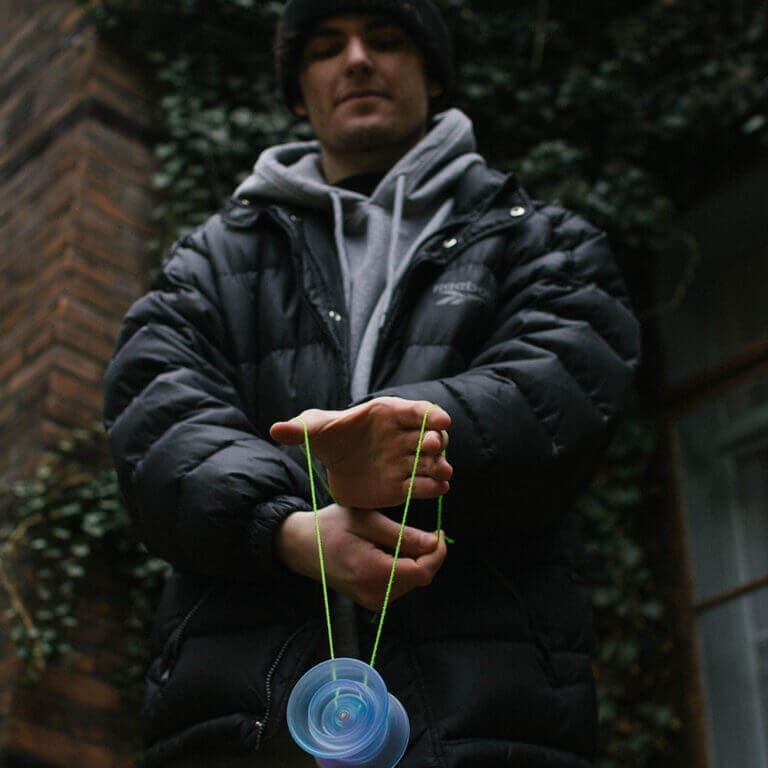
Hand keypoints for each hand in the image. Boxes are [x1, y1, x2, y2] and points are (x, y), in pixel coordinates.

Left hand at [269, 397, 451, 507]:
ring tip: (443, 473)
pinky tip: (438, 489)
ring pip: (431, 462)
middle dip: (435, 440)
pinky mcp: (404, 486)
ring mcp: (407, 461)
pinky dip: (433, 487)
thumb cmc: (329, 436)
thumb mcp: (313, 429)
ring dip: (440, 466)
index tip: (441, 419)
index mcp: (388, 414)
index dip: (431, 414)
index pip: (416, 410)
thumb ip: (299, 429)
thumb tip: (276, 429)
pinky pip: (424, 486)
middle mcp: (403, 436)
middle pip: (429, 435)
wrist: (334, 463)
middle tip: (433, 446)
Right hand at [274, 505, 447, 611]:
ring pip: (412, 582)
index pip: (422, 571)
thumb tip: (434, 542)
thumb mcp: (366, 520)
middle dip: (428, 555)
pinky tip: (391, 551)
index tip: (439, 531)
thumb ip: (401, 534)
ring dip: (416, 561)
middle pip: (420, 578)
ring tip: (400, 539)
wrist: (303, 546)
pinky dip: (403, 567)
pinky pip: (400, 585)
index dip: (437, 552)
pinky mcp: (371, 601)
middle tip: (425, 531)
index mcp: (372, 572)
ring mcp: (372, 601)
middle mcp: (374, 594)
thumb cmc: (332, 527)